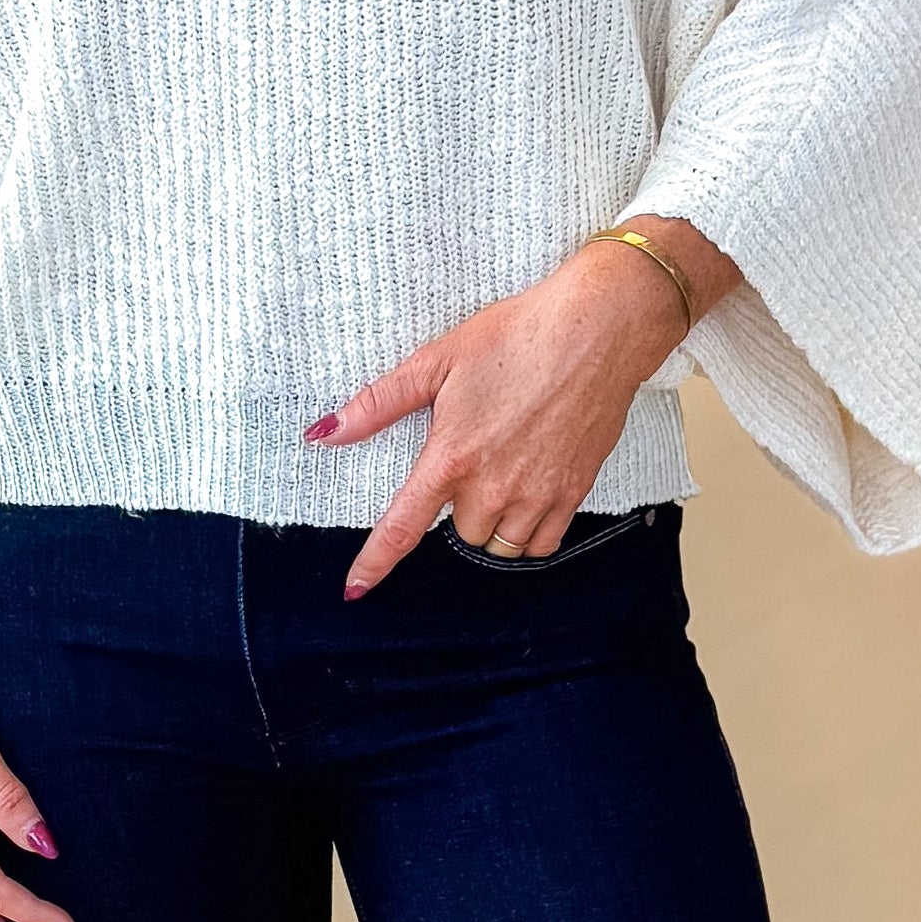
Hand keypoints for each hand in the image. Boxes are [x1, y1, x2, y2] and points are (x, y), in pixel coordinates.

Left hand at [312, 222, 734, 597]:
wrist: (595, 332)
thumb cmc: (516, 336)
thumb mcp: (437, 360)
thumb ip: (379, 404)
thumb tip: (325, 432)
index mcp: (452, 456)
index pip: (403, 527)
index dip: (375, 563)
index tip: (355, 589)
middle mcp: (493, 486)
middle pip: (461, 533)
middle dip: (460, 507)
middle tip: (475, 460)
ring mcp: (537, 493)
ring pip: (500, 543)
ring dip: (494, 523)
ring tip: (502, 476)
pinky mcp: (573, 492)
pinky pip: (542, 542)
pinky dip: (529, 532)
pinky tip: (529, 499)